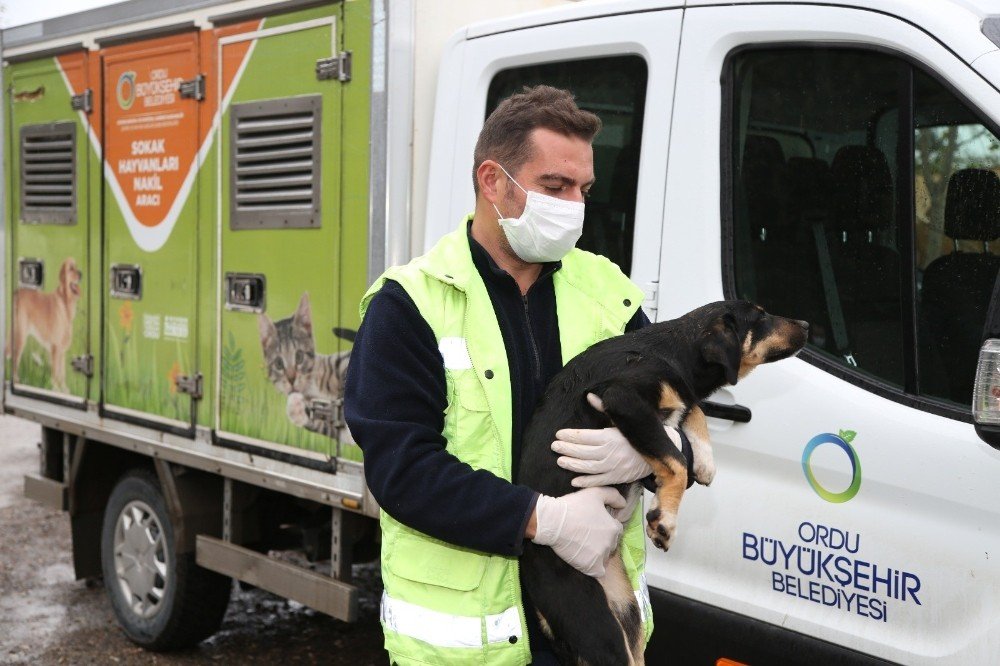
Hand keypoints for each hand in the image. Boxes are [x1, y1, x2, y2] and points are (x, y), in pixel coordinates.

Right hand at [531, 487, 626, 576]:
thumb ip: (613, 496)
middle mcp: (610, 543)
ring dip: (597, 552)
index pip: (616, 529)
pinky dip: (594, 567)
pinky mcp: (591, 567)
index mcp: (614, 528)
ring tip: (583, 546)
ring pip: (604, 556)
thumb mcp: (596, 493)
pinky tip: (586, 560)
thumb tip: (623, 504)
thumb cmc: (574, 506)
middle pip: (611, 543)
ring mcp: (601, 556)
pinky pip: (599, 571)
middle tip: (587, 534)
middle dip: (602, 539)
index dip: (606, 526)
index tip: (594, 524)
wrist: (553, 521)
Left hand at [552, 394, 682, 486]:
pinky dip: (586, 482)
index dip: (570, 435)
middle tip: (554, 446)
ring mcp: (614, 467)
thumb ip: (604, 409)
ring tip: (560, 461)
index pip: (585, 436)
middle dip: (567, 449)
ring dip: (572, 464)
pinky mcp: (618, 478)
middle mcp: (611, 453)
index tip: (559, 434)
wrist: (658, 453)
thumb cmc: (636, 435)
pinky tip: (574, 481)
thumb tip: (590, 396)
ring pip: (588, 467)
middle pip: (583, 452)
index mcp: (611, 437)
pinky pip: (599, 481)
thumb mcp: (621, 421)